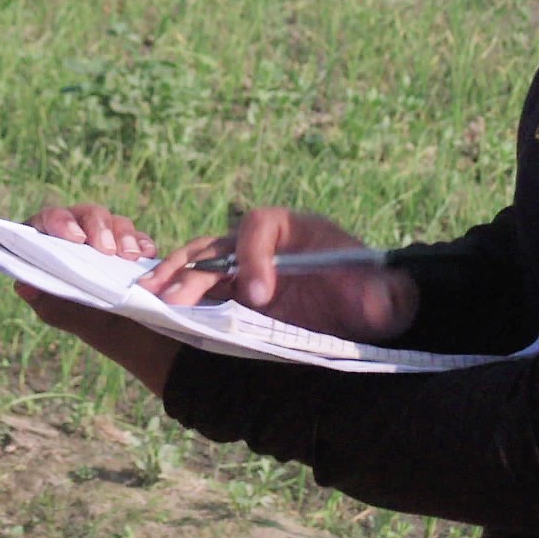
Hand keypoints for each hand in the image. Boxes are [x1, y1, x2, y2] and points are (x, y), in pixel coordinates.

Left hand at [17, 203, 178, 393]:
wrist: (144, 346)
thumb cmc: (103, 329)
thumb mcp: (76, 319)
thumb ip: (50, 302)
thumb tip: (22, 285)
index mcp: (53, 253)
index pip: (44, 223)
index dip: (56, 222)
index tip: (74, 237)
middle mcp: (78, 243)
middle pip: (82, 215)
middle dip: (97, 227)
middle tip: (107, 250)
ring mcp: (107, 243)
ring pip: (112, 221)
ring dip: (122, 234)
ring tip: (131, 256)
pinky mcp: (133, 249)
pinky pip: (137, 235)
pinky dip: (141, 241)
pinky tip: (146, 254)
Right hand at [143, 207, 418, 344]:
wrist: (361, 311)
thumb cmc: (371, 296)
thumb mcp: (388, 299)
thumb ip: (386, 298)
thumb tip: (374, 300)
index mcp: (294, 229)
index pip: (260, 226)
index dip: (254, 256)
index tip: (259, 294)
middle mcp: (261, 242)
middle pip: (218, 243)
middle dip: (195, 269)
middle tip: (179, 300)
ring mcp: (241, 265)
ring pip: (199, 261)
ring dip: (174, 277)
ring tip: (150, 297)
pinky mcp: (230, 290)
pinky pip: (197, 284)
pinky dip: (174, 291)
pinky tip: (154, 308)